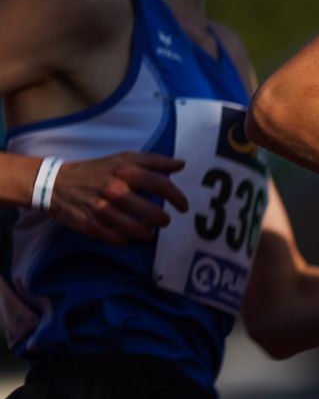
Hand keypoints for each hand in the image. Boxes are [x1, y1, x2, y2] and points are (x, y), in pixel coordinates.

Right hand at [50, 153, 187, 243]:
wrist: (56, 183)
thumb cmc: (96, 170)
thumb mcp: (122, 158)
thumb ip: (153, 161)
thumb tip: (181, 164)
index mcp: (124, 170)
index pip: (160, 184)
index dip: (177, 197)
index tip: (183, 206)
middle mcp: (114, 189)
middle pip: (152, 213)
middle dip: (163, 220)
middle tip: (163, 221)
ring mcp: (102, 209)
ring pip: (137, 230)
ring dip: (147, 233)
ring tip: (148, 230)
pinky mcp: (91, 225)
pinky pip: (118, 240)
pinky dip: (127, 240)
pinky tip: (129, 235)